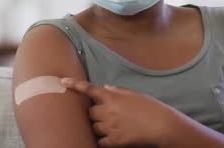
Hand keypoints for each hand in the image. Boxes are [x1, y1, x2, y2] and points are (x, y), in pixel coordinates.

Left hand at [61, 78, 175, 147]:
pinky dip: (102, 140)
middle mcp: (108, 111)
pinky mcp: (114, 141)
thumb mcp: (135, 94)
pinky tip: (110, 139)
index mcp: (113, 97)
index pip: (89, 89)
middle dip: (95, 113)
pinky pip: (99, 141)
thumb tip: (105, 88)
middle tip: (106, 115)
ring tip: (113, 127)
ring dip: (99, 127)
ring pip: (94, 127)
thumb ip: (118, 91)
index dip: (75, 85)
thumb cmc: (150, 108)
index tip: (63, 81)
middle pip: (90, 112)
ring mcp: (110, 127)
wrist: (161, 125)